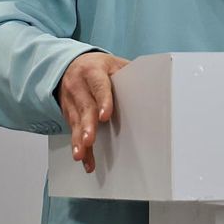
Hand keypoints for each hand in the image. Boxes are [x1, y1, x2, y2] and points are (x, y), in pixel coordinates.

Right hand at [56, 51, 128, 172]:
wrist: (70, 64)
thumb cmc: (97, 67)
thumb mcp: (113, 64)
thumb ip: (128, 72)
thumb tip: (153, 82)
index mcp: (93, 72)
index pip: (99, 86)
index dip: (103, 101)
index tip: (105, 116)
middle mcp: (79, 86)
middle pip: (85, 107)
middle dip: (87, 126)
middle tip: (90, 140)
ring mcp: (72, 100)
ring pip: (75, 122)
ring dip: (79, 140)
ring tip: (81, 154)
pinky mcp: (69, 113)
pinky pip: (73, 130)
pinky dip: (78, 146)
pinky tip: (83, 158)